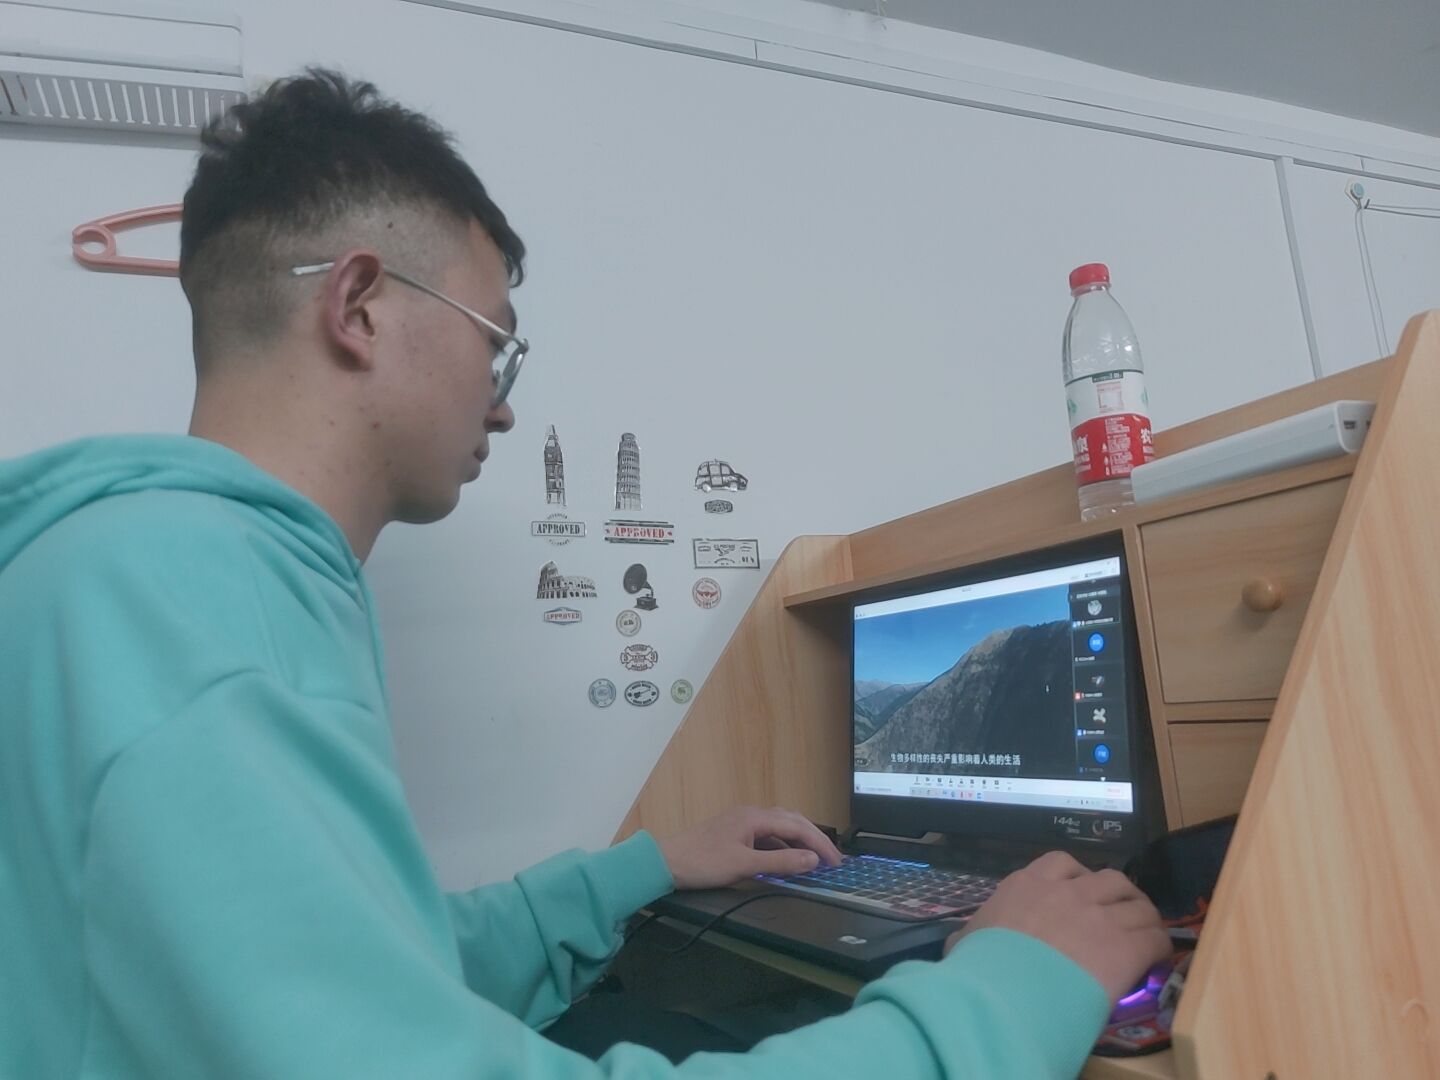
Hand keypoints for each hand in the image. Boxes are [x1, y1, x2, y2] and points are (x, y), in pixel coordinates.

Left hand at [656, 806, 842, 890]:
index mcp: (755, 817)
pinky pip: (767, 836)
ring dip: (798, 842)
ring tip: (814, 860)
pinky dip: (781, 847)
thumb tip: (812, 860)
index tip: (836, 862)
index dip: (820, 844)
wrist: (666, 862)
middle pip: (792, 822)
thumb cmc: (703, 862)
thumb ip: (780, 864)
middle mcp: (751, 814)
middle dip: (814, 839)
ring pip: (779, 828)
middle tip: (832, 860)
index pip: (798, 827)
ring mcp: (742, 823)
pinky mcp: (734, 833)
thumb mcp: (744, 866)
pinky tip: (785, 861)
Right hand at [944, 850, 1170, 1001]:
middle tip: (1118, 913)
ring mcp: (1099, 917)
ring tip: (1144, 931)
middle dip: (1117, 893)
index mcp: (1027, 885)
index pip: (1062, 863)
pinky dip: (1158, 944)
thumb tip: (961, 940)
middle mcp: (1067, 892)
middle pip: (1108, 877)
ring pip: (1138, 902)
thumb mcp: (965, 941)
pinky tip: (1156, 957)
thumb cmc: (979, 967)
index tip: (1079, 895)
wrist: (1004, 993)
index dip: (1077, 878)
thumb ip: (970, 934)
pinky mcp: (1124, 946)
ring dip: (1143, 915)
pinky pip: (1154, 936)